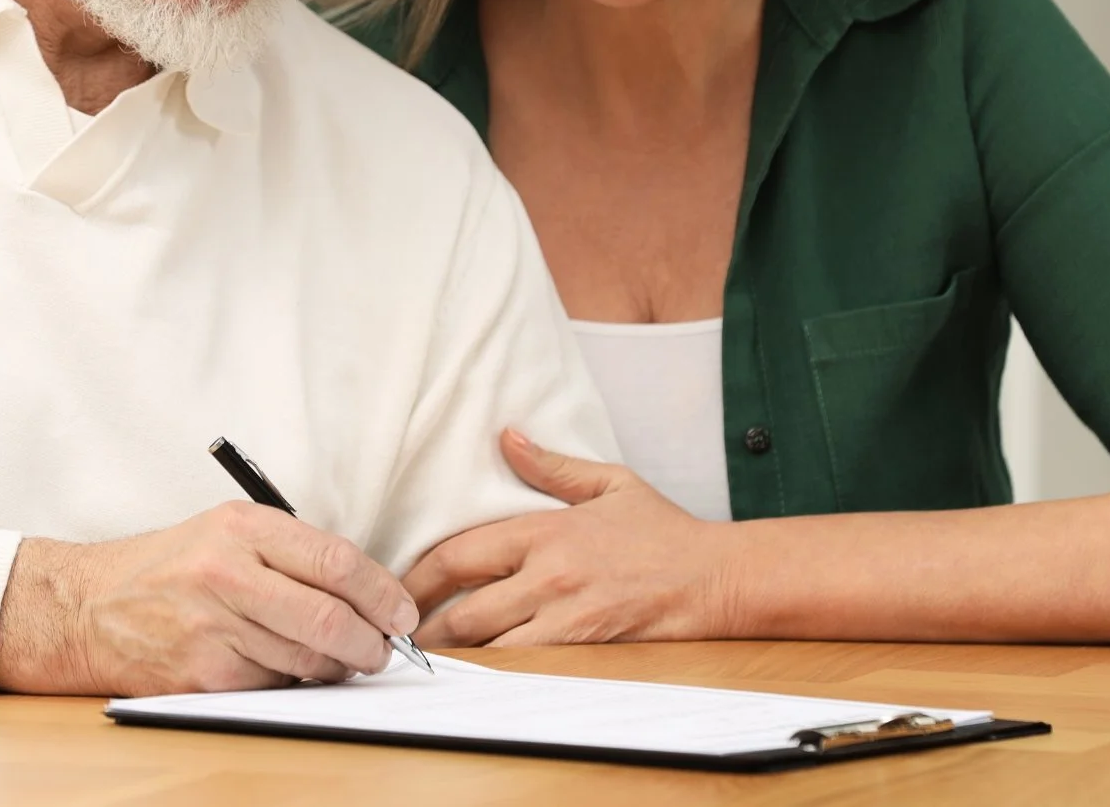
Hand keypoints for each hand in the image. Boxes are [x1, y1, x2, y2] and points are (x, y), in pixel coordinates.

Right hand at [0, 502, 418, 695]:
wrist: (88, 606)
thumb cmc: (170, 565)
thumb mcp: (228, 530)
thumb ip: (291, 552)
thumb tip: (365, 591)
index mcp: (243, 528)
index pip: (334, 560)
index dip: (381, 592)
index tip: (402, 611)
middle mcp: (228, 574)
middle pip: (328, 618)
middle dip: (371, 642)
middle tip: (385, 648)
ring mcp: (212, 628)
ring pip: (306, 660)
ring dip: (337, 668)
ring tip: (341, 659)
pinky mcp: (200, 676)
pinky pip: (271, 687)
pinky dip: (293, 684)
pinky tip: (289, 670)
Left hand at [403, 429, 734, 646]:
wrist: (714, 577)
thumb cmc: (662, 531)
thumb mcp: (608, 483)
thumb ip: (551, 466)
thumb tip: (505, 436)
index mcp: (546, 531)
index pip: (462, 553)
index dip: (419, 573)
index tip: (396, 583)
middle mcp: (549, 575)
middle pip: (464, 608)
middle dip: (423, 623)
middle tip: (394, 631)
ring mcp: (567, 617)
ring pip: (490, 644)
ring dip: (454, 653)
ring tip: (422, 657)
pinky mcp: (586, 648)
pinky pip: (526, 665)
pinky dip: (495, 670)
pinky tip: (475, 673)